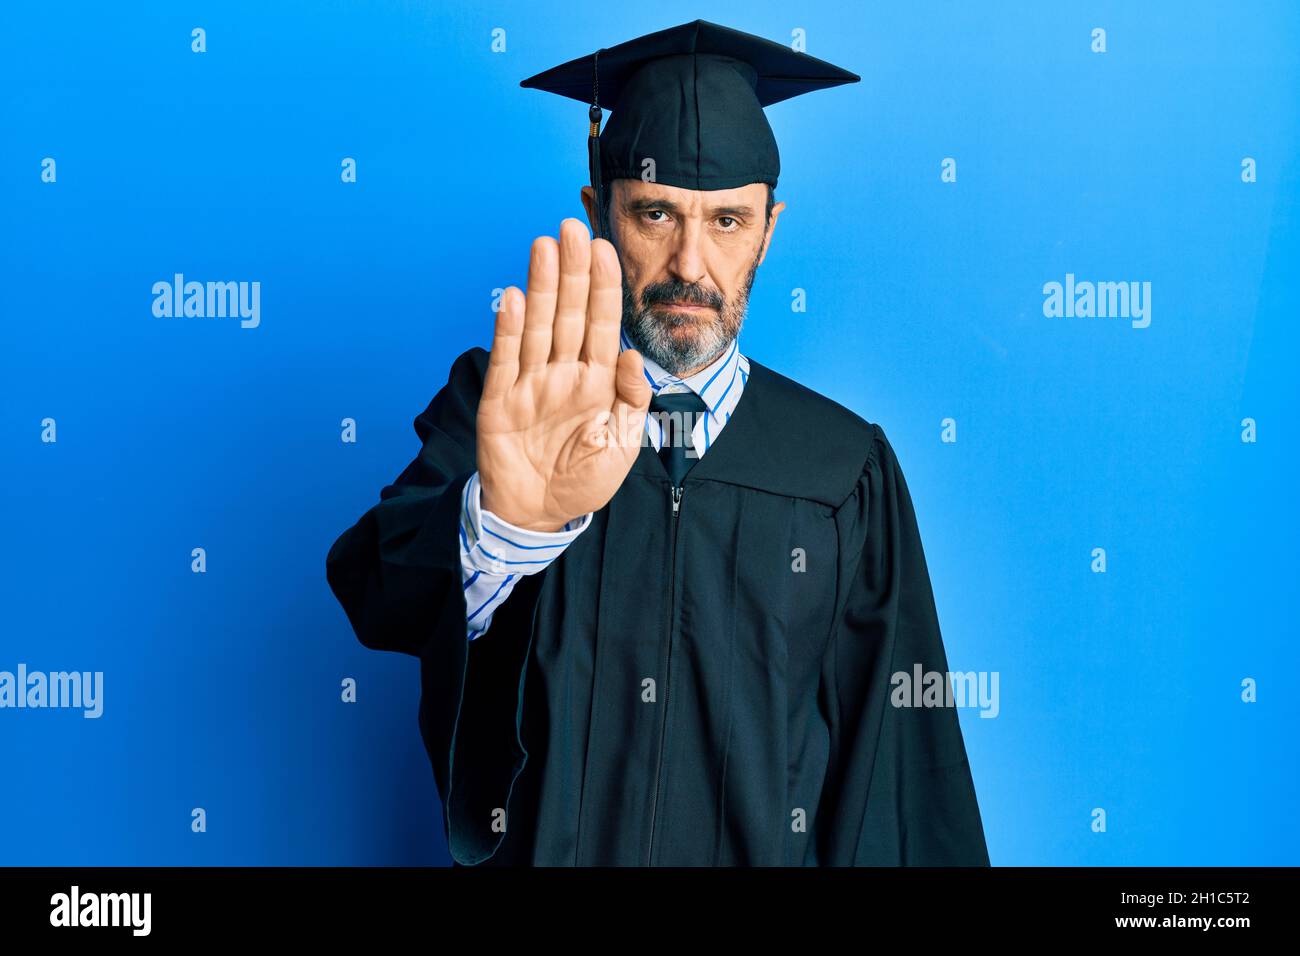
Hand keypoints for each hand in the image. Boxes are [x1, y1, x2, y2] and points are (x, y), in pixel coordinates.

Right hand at [477, 218, 650, 531]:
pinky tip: (514, 298)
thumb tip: (635, 357)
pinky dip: (509, 329)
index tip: (604, 248)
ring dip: (542, 286)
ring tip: (544, 247)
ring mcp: (531, 383)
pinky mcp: (500, 400)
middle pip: (570, 314)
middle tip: (572, 227)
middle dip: (572, 271)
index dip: (603, 286)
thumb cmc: (583, 481)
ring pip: (539, 326)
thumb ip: (632, 401)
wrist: (538, 515)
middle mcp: (564, 373)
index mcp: (597, 381)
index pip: (603, 324)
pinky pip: (507, 359)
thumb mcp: (622, 445)